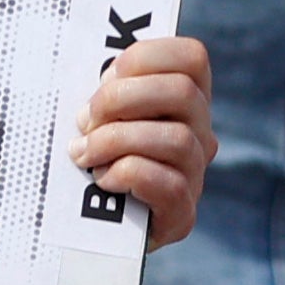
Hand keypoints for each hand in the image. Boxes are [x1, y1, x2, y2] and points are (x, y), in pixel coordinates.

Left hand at [71, 33, 214, 248]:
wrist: (88, 227)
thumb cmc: (88, 154)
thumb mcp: (96, 113)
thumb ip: (105, 89)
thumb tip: (96, 85)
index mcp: (184, 99)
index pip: (192, 57)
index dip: (146, 57)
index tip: (107, 75)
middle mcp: (199, 133)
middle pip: (183, 93)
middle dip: (121, 99)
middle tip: (86, 120)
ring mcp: (195, 174)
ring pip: (176, 139)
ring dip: (117, 141)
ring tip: (85, 153)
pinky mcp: (182, 213)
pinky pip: (168, 184)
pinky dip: (127, 175)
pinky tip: (102, 180)